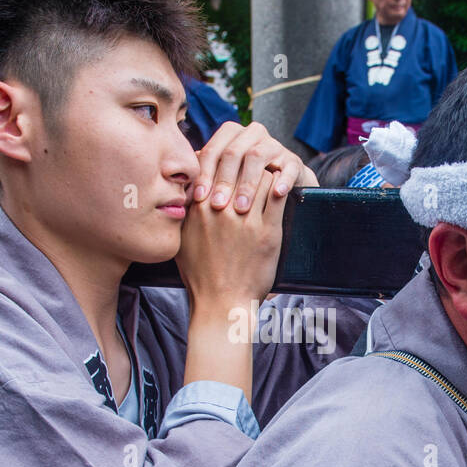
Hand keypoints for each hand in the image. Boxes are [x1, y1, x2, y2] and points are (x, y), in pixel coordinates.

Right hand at [177, 169, 283, 311]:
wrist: (220, 304)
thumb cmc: (200, 276)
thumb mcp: (182, 241)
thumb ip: (185, 214)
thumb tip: (187, 194)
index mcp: (198, 208)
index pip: (215, 166)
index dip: (228, 162)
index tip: (237, 165)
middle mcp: (220, 209)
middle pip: (239, 167)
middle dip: (248, 164)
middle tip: (258, 165)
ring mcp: (245, 220)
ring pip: (262, 177)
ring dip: (267, 175)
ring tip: (271, 178)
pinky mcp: (267, 231)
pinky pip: (278, 196)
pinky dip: (283, 187)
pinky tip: (284, 188)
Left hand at [192, 120, 314, 215]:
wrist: (276, 199)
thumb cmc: (241, 196)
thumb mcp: (222, 189)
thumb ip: (203, 184)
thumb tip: (178, 193)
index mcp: (229, 139)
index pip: (212, 150)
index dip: (204, 173)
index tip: (198, 198)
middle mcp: (251, 137)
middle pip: (233, 151)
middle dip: (224, 179)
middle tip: (218, 205)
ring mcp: (273, 147)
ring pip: (257, 154)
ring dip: (248, 181)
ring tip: (241, 207)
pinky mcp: (293, 161)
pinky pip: (288, 165)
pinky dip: (282, 178)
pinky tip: (276, 194)